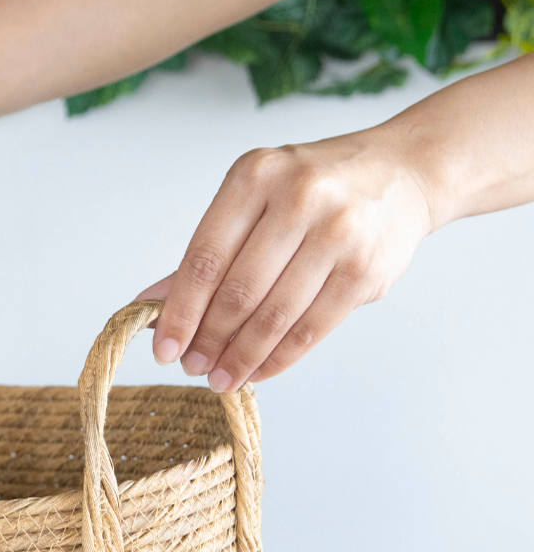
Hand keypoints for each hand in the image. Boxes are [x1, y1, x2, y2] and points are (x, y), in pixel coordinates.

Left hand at [133, 130, 438, 391]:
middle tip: (193, 368)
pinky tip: (258, 371)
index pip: (204, 258)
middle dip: (209, 340)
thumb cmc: (314, 191)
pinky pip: (311, 327)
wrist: (405, 172)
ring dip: (242, 357)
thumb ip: (205, 255)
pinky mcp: (366, 267)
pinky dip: (279, 357)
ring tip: (221, 379)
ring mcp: (339, 230)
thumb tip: (147, 305)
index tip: (164, 350)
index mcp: (256, 175)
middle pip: (238, 291)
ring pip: (274, 315)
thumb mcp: (253, 202)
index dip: (181, 312)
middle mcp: (299, 196)